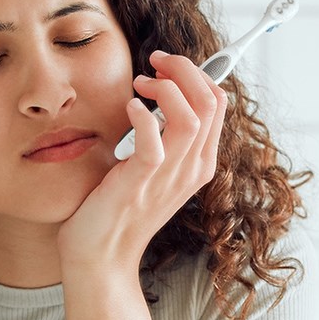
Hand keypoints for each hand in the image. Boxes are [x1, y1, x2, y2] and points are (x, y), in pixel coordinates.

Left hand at [56, 49, 227, 276]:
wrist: (101, 256)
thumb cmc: (119, 208)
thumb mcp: (153, 168)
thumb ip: (164, 136)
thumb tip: (160, 93)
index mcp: (200, 162)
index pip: (217, 103)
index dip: (195, 74)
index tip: (164, 68)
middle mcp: (193, 168)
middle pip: (211, 101)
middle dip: (184, 69)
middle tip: (154, 63)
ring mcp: (170, 177)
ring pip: (192, 116)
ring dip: (166, 88)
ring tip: (140, 85)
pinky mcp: (141, 182)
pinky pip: (154, 141)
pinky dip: (142, 115)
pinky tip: (128, 107)